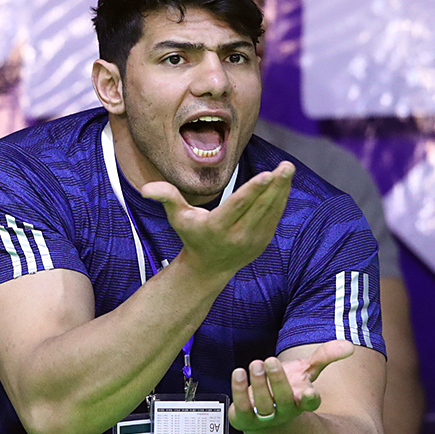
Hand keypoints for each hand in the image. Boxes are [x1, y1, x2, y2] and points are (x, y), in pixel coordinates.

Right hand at [142, 161, 293, 276]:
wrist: (209, 267)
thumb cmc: (192, 235)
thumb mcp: (178, 217)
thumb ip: (167, 198)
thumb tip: (146, 188)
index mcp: (216, 227)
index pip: (237, 206)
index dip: (253, 190)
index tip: (267, 174)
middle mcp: (237, 235)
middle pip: (259, 207)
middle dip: (274, 185)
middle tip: (286, 166)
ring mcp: (253, 240)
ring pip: (271, 211)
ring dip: (282, 189)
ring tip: (288, 169)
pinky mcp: (263, 241)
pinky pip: (275, 217)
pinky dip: (281, 199)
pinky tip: (285, 182)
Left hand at [228, 340, 354, 431]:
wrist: (263, 411)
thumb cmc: (288, 387)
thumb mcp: (307, 370)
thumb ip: (325, 356)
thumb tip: (349, 346)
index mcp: (302, 400)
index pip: (310, 403)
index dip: (310, 399)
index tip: (309, 392)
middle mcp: (285, 411)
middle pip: (284, 400)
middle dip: (277, 380)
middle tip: (270, 359)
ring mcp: (264, 418)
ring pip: (263, 404)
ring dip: (258, 383)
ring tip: (255, 364)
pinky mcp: (244, 419)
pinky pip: (242, 407)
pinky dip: (239, 389)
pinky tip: (238, 373)